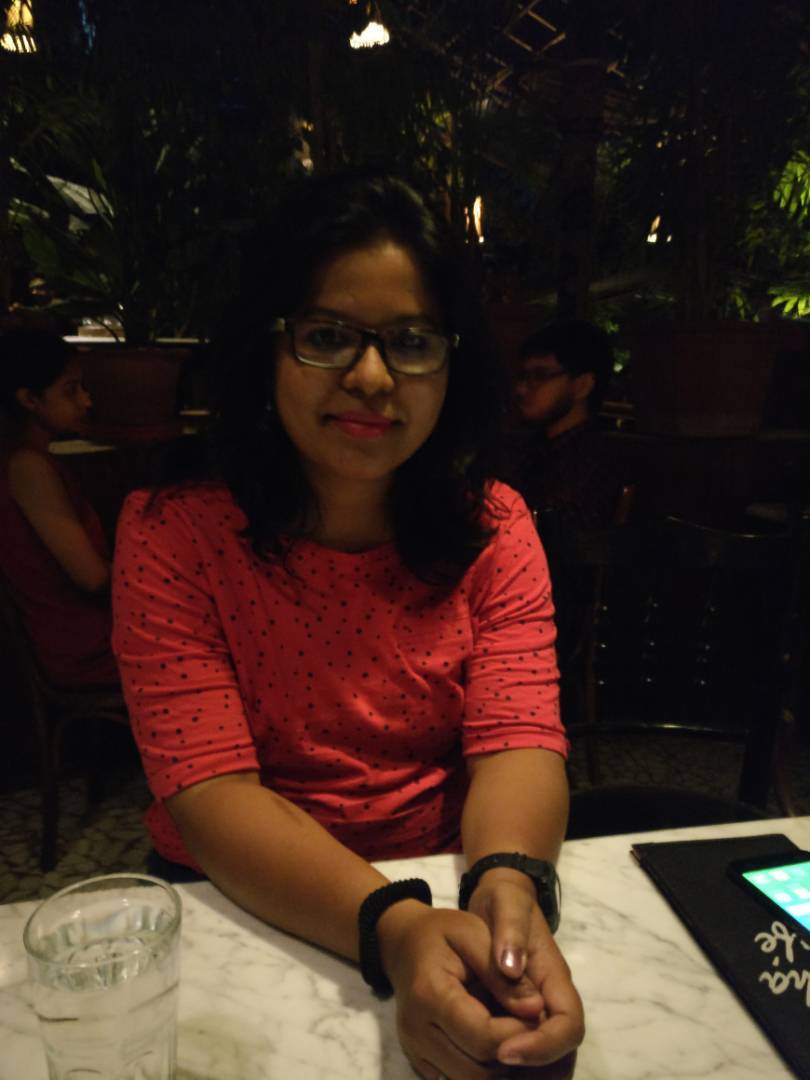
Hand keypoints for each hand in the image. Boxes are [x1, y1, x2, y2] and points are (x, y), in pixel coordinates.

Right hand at [377, 900, 552, 1078]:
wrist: (404, 944)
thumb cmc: (443, 933)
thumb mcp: (474, 935)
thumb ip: (503, 974)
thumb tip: (537, 1009)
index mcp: (429, 994)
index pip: (483, 1037)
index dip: (519, 1033)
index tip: (540, 1014)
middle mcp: (416, 1031)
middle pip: (479, 1072)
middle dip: (513, 1055)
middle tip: (530, 1028)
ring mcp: (415, 1051)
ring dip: (500, 1069)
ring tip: (514, 1035)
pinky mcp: (419, 1063)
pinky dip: (482, 1072)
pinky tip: (495, 1046)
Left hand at [467, 869, 583, 1069]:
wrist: (500, 903)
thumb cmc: (505, 902)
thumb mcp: (506, 903)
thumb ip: (510, 931)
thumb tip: (511, 967)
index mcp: (555, 980)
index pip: (568, 1026)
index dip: (542, 1045)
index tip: (503, 1049)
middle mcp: (552, 1005)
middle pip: (561, 1058)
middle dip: (533, 1075)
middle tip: (487, 1071)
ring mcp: (537, 1017)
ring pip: (544, 1067)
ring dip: (518, 1076)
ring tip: (476, 1073)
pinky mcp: (517, 1024)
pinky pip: (521, 1061)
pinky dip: (502, 1072)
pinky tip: (471, 1067)